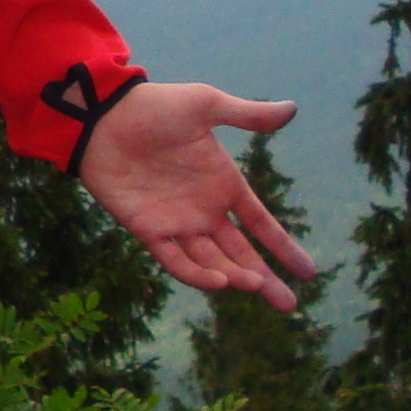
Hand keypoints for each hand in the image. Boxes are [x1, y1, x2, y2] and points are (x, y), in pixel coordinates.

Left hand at [79, 82, 313, 312]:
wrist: (103, 115)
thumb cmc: (155, 106)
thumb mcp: (206, 105)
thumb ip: (248, 114)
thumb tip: (293, 108)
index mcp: (223, 184)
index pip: (260, 224)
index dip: (283, 248)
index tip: (308, 271)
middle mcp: (203, 210)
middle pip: (241, 253)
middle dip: (265, 279)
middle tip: (288, 304)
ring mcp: (176, 222)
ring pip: (212, 261)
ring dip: (235, 276)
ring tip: (257, 286)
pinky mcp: (147, 229)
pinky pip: (175, 259)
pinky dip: (196, 273)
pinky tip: (219, 281)